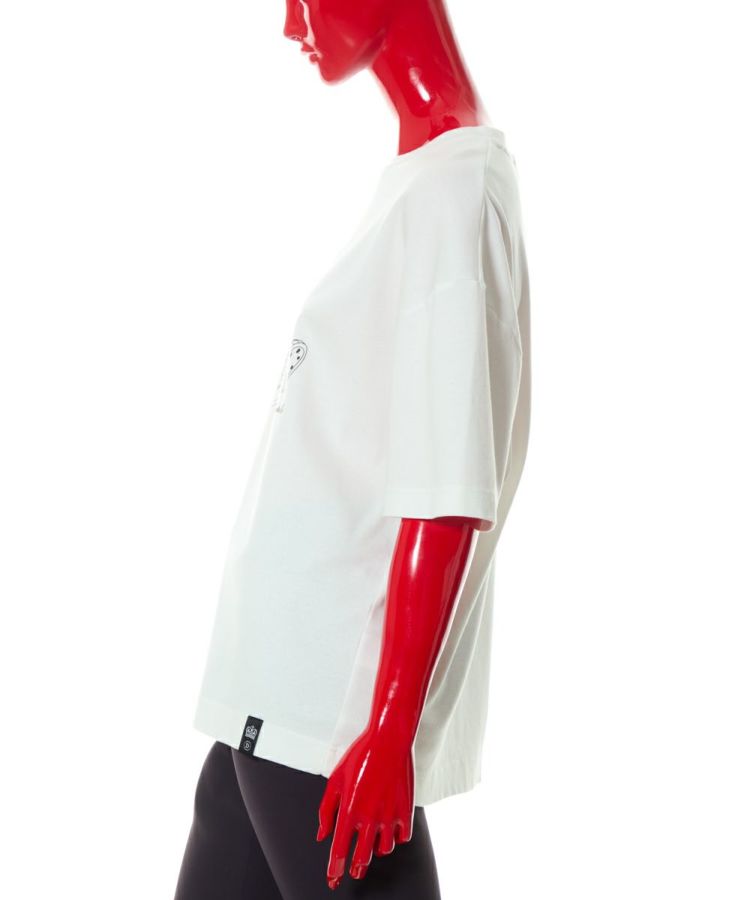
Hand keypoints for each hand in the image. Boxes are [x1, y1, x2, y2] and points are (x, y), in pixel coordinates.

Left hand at [316, 724, 414, 888]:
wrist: (389, 740)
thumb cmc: (360, 756)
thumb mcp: (335, 780)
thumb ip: (326, 810)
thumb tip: (322, 835)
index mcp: (349, 811)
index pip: (339, 852)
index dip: (334, 870)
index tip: (332, 879)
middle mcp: (369, 818)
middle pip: (361, 858)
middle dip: (355, 869)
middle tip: (353, 870)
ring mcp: (389, 816)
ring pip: (383, 850)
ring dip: (375, 852)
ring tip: (372, 844)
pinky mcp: (406, 811)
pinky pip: (402, 838)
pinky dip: (396, 839)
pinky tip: (390, 831)